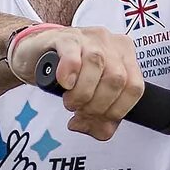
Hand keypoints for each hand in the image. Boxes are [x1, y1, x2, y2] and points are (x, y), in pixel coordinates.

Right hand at [30, 26, 146, 140]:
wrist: (35, 55)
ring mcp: (88, 37)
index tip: (98, 119)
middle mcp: (110, 43)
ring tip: (70, 101)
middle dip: (97, 105)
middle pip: (116, 79)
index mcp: (125, 56)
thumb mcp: (90, 97)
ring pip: (97, 65)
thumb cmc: (67, 74)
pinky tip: (64, 83)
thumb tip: (103, 132)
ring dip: (82, 93)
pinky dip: (69, 74)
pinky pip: (73, 55)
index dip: (117, 111)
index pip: (134, 87)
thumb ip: (101, 119)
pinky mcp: (65, 37)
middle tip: (81, 111)